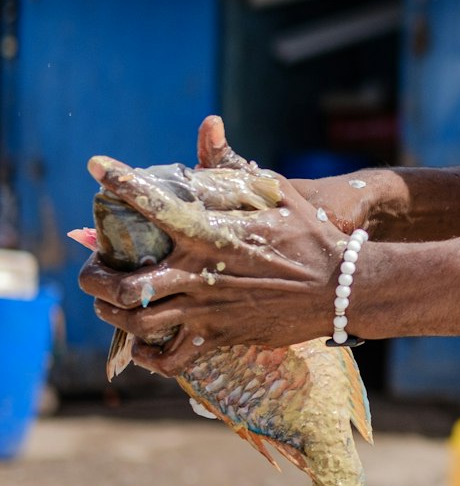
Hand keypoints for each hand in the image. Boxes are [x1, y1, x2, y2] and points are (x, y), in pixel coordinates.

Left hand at [78, 149, 354, 375]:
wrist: (339, 287)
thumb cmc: (310, 234)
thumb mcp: (276, 192)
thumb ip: (234, 167)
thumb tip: (210, 126)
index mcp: (210, 231)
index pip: (153, 204)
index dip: (120, 182)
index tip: (97, 167)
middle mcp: (199, 272)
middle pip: (123, 283)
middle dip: (95, 276)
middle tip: (94, 267)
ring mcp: (206, 309)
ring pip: (137, 322)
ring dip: (112, 313)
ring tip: (108, 303)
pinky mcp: (218, 336)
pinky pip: (169, 359)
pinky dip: (149, 356)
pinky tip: (144, 344)